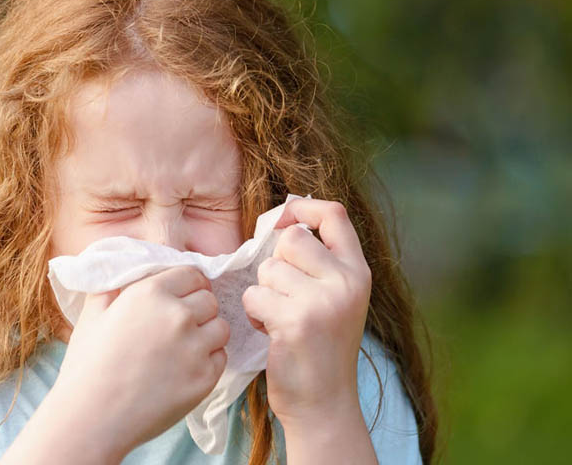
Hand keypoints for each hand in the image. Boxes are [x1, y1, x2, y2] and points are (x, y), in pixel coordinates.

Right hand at [52, 266, 229, 458]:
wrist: (91, 418)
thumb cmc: (87, 366)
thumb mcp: (93, 313)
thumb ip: (114, 286)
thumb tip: (127, 271)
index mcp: (150, 293)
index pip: (192, 274)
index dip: (189, 285)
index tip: (183, 297)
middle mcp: (177, 315)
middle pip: (210, 300)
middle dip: (199, 309)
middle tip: (181, 326)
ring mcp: (194, 347)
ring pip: (220, 328)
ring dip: (207, 334)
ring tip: (184, 348)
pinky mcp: (205, 378)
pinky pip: (221, 358)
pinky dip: (208, 361)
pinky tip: (184, 370)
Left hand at [241, 198, 371, 423]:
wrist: (324, 405)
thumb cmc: (321, 349)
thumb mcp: (335, 299)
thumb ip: (319, 264)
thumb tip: (282, 223)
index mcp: (358, 272)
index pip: (335, 214)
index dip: (302, 207)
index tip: (282, 220)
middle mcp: (347, 282)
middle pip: (292, 238)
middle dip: (275, 264)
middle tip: (282, 294)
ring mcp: (323, 301)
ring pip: (269, 269)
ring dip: (264, 292)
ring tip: (279, 318)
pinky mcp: (296, 321)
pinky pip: (254, 295)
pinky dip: (254, 313)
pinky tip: (271, 332)